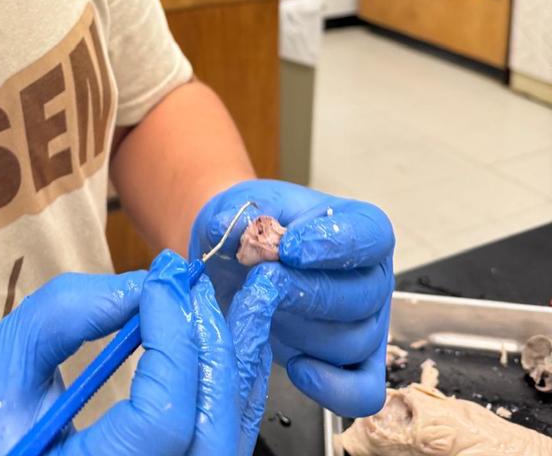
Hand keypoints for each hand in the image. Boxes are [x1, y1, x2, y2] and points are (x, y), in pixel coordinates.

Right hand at [0, 251, 267, 455]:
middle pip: (212, 436)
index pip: (164, 421)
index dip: (172, 342)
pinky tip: (220, 343)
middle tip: (194, 289)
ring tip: (229, 305)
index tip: (160, 284)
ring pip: (225, 442)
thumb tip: (147, 282)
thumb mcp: (3, 364)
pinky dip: (224, 388)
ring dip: (231, 366)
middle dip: (213, 349)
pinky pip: (212, 443)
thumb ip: (69, 315)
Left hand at [189, 180, 394, 418]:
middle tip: (261, 281)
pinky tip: (296, 367)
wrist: (235, 260)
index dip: (333, 244)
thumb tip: (226, 228)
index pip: (370, 235)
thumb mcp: (240, 208)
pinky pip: (362, 391)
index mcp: (361, 225)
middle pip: (361, 295)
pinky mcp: (353, 366)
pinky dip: (331, 388)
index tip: (288, 248)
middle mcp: (373, 275)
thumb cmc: (250, 229)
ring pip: (352, 342)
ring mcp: (368, 323)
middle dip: (304, 292)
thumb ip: (239, 215)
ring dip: (300, 331)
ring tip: (265, 311)